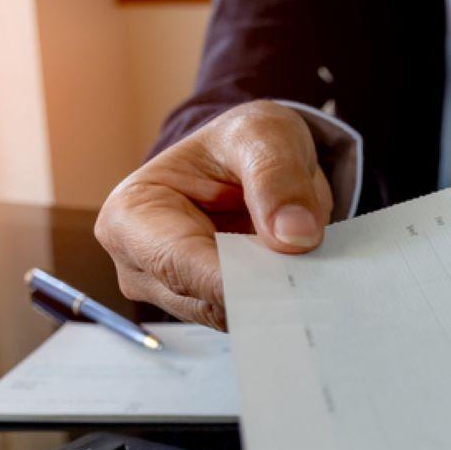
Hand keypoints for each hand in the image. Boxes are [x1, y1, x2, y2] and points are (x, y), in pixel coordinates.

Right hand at [95, 101, 332, 328]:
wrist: (251, 160)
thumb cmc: (241, 141)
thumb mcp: (264, 135)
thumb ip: (277, 178)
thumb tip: (295, 236)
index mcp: (132, 216)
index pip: (178, 263)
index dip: (232, 279)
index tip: (283, 283)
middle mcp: (140, 264)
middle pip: (205, 297)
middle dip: (261, 289)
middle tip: (319, 280)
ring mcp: (172, 292)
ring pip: (231, 314)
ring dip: (275, 296)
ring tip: (318, 273)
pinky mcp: (208, 305)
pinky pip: (248, 315)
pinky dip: (279, 300)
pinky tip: (309, 282)